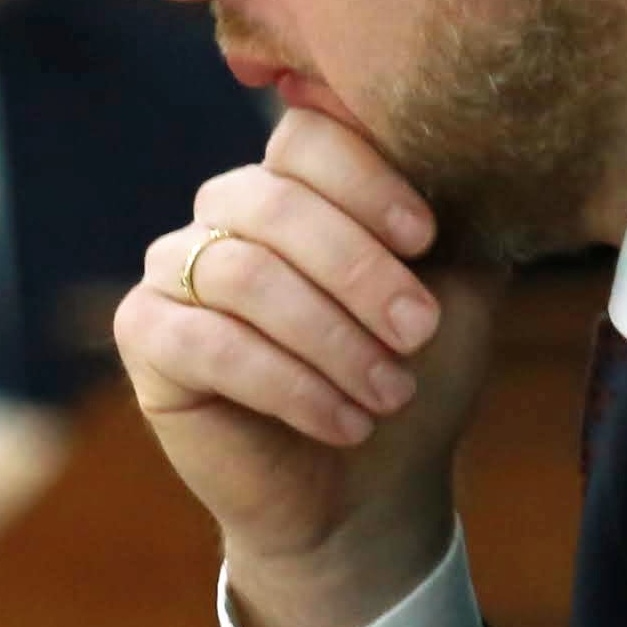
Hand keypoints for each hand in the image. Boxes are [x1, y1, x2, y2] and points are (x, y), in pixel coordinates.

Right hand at [114, 108, 505, 626]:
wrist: (367, 491)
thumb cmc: (411, 377)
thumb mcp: (459, 290)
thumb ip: (463, 217)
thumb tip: (480, 151)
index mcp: (299, 181)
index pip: (309, 135)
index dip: (366, 180)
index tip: (425, 238)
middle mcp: (226, 211)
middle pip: (274, 199)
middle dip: (358, 271)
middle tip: (418, 333)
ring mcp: (175, 268)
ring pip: (244, 273)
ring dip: (330, 339)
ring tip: (387, 394)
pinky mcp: (146, 337)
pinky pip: (206, 342)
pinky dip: (287, 386)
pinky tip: (341, 422)